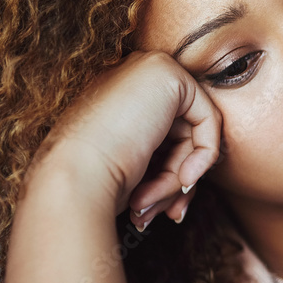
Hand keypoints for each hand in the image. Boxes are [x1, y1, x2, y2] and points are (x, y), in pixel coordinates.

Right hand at [27, 49, 222, 229]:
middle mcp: (130, 77)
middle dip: (177, 180)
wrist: (74, 178)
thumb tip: (193, 175)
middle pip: (179, 135)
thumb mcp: (134, 168)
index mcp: (115, 98)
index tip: (170, 207)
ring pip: (192, 133)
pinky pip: (208, 119)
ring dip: (179, 177)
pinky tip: (185, 178)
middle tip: (170, 213)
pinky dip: (204, 155)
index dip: (171, 173)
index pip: (162, 136)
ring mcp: (147, 69)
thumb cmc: (92, 183)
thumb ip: (164, 159)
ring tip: (155, 203)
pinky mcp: (168, 74)